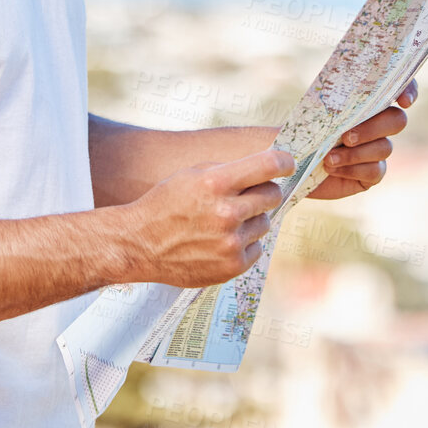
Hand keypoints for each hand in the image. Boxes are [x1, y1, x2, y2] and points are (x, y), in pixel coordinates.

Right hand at [117, 147, 292, 287]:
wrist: (139, 244)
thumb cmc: (166, 204)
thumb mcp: (192, 175)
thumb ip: (230, 170)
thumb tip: (268, 168)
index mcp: (216, 182)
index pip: (268, 165)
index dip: (284, 162)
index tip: (288, 164)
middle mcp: (227, 212)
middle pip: (273, 194)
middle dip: (263, 192)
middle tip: (246, 196)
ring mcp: (231, 241)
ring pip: (265, 222)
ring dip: (251, 220)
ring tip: (222, 223)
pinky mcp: (232, 265)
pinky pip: (257, 247)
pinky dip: (244, 243)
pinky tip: (221, 241)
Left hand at [307, 78, 416, 200]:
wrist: (288, 162)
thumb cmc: (300, 131)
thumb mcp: (312, 113)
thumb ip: (332, 105)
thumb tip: (341, 98)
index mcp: (366, 103)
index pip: (398, 89)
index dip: (408, 90)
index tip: (403, 100)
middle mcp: (377, 125)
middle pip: (397, 120)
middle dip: (373, 127)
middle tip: (345, 135)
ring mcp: (376, 150)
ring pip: (385, 147)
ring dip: (356, 152)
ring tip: (328, 158)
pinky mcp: (370, 174)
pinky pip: (375, 170)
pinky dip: (353, 168)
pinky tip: (332, 168)